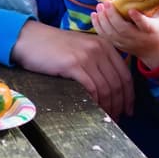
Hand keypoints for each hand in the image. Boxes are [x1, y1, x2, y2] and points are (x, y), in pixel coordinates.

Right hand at [11, 21, 134, 117]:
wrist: (29, 39)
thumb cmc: (53, 47)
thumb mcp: (81, 48)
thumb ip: (97, 60)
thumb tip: (112, 88)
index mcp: (104, 44)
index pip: (125, 74)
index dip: (129, 95)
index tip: (128, 110)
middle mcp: (99, 48)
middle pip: (118, 83)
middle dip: (120, 104)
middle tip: (117, 118)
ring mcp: (87, 56)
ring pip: (107, 88)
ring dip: (109, 106)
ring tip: (106, 117)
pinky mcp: (73, 64)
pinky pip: (92, 88)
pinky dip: (96, 102)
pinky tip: (94, 109)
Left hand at [91, 1, 158, 68]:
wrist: (154, 50)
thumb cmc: (158, 27)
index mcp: (151, 30)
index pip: (145, 25)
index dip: (138, 18)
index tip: (131, 10)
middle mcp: (138, 38)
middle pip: (123, 29)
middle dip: (113, 16)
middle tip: (106, 3)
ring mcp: (127, 42)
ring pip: (112, 33)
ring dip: (103, 20)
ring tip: (99, 7)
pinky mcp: (118, 44)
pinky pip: (106, 37)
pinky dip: (98, 26)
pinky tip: (94, 15)